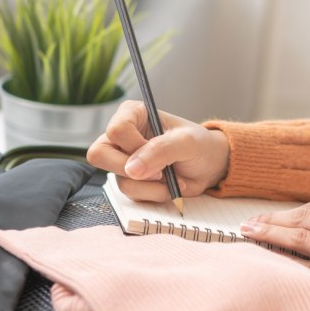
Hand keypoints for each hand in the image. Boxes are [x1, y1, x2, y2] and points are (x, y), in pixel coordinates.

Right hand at [86, 100, 229, 201]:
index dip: (134, 146)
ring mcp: (124, 161)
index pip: (116, 130)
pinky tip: (169, 186)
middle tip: (160, 172)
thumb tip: (132, 169)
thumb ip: (160, 150)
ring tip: (172, 179)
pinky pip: (131, 195)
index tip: (156, 152)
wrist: (209, 166)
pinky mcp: (130, 181)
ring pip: (119, 181)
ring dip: (151, 186)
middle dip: (133, 170)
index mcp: (132, 115)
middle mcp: (122, 137)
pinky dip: (154, 194)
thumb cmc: (199, 145)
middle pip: (100, 155)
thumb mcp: (186, 142)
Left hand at [239, 202, 309, 310]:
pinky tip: (269, 261)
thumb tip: (304, 225)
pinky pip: (308, 270)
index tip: (262, 217)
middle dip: (269, 222)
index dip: (282, 213)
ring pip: (300, 241)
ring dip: (270, 237)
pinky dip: (286, 263)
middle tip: (246, 224)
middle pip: (301, 221)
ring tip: (250, 235)